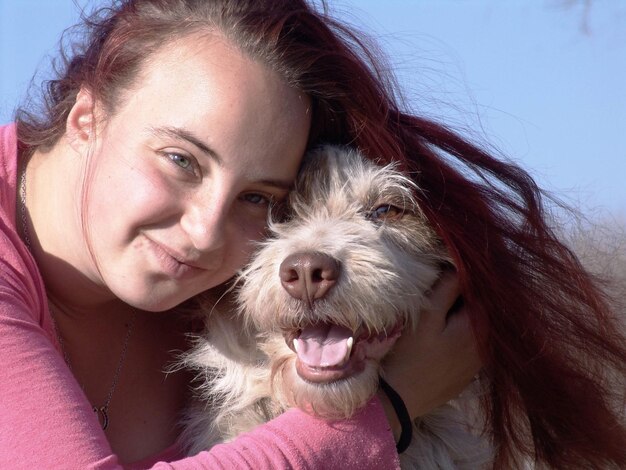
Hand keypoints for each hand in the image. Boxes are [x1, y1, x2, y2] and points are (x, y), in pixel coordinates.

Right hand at [378, 271, 481, 435]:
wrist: (399, 402)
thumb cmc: (409, 356)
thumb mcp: (425, 316)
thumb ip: (446, 288)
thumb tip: (461, 265)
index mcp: (479, 327)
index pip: (483, 290)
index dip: (465, 276)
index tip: (446, 271)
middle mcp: (486, 345)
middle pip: (480, 309)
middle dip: (463, 296)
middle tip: (438, 291)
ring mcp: (478, 363)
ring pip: (474, 327)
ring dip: (460, 316)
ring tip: (437, 312)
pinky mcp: (467, 374)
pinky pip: (469, 345)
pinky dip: (458, 334)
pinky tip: (439, 337)